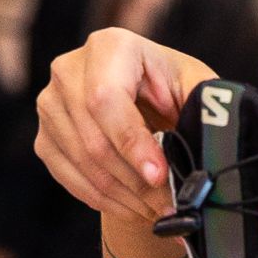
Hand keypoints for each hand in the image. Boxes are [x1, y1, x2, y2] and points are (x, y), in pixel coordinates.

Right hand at [35, 30, 218, 231]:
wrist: (141, 99)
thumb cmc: (171, 88)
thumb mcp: (195, 84)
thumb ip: (207, 100)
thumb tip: (213, 128)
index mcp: (108, 46)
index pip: (107, 99)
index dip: (133, 143)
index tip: (160, 176)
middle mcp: (68, 71)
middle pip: (93, 139)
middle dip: (135, 181)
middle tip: (169, 206)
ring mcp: (50, 106)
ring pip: (83, 164)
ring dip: (124, 197)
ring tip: (159, 211)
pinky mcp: (44, 138)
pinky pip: (70, 179)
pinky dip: (105, 201)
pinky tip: (135, 209)